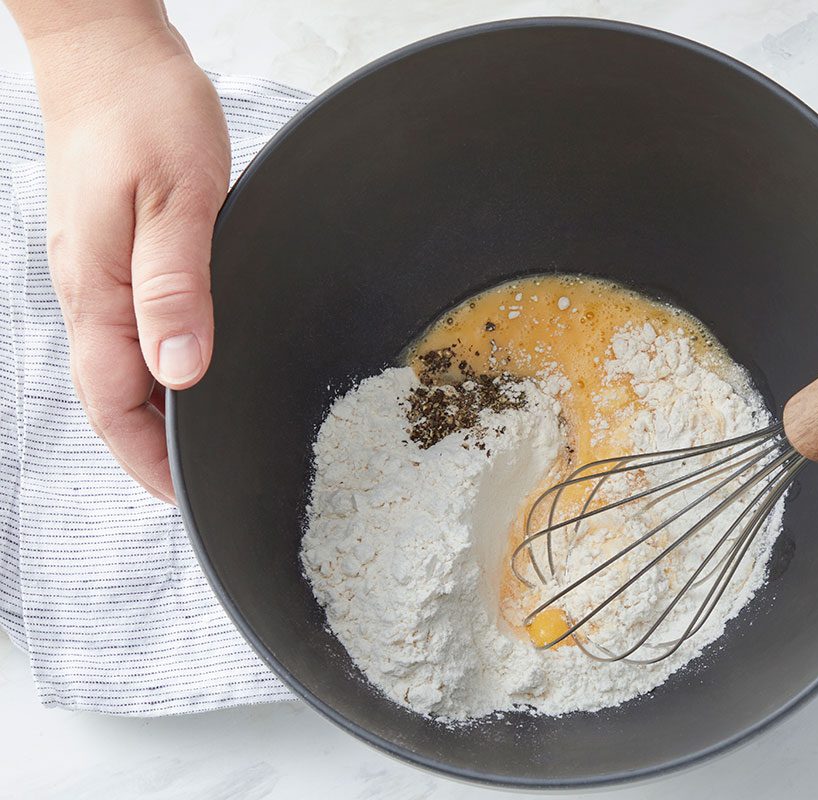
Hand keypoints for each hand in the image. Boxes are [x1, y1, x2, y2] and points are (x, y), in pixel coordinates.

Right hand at [29, 18, 229, 501]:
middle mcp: (86, 291)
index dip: (146, 458)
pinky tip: (181, 364)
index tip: (181, 495)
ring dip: (149, 409)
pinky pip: (121, 328)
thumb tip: (181, 373)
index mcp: (99, 290)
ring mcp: (91, 271)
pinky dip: (150, 363)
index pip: (114, 402)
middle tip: (197, 478)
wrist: (109, 52)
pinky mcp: (105, 251)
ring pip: (114, 364)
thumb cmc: (144, 111)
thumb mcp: (178, 201)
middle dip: (148, 446)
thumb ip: (176, 289)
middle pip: (109, 394)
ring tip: (194, 439)